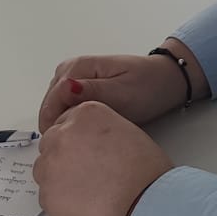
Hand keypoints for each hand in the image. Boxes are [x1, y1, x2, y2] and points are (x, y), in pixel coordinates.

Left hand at [34, 100, 170, 215]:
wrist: (144, 203)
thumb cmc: (144, 171)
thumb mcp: (126, 131)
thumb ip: (98, 131)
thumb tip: (88, 143)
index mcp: (84, 114)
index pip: (66, 120)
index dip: (78, 138)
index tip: (87, 150)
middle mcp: (62, 135)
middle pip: (51, 143)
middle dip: (65, 156)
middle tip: (89, 171)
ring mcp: (50, 166)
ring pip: (45, 169)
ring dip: (59, 176)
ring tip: (88, 188)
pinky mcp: (46, 195)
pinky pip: (48, 194)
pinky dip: (61, 199)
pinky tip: (85, 202)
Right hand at [37, 52, 189, 132]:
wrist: (166, 80)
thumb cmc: (148, 87)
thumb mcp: (122, 93)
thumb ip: (92, 92)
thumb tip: (64, 88)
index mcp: (79, 66)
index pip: (52, 99)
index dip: (53, 124)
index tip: (63, 146)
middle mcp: (71, 69)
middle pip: (50, 103)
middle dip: (56, 125)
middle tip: (72, 148)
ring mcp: (74, 78)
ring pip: (55, 107)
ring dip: (61, 124)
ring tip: (77, 142)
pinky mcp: (81, 87)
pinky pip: (65, 106)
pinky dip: (69, 120)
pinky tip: (81, 132)